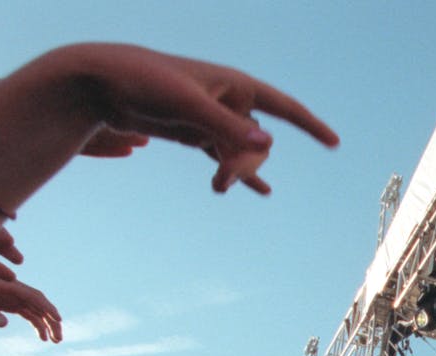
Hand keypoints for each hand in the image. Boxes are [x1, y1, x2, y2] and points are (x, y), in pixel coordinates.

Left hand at [0, 272, 62, 341]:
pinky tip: (42, 337)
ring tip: (55, 341)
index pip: (33, 295)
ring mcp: (12, 296)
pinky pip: (28, 314)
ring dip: (47, 324)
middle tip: (59, 338)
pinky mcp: (9, 303)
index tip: (58, 320)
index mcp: (6, 285)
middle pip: (39, 303)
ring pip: (36, 310)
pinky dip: (37, 324)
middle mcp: (13, 289)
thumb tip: (5, 325)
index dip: (47, 307)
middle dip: (51, 320)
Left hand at [57, 43, 338, 193]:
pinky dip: (239, 175)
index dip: (310, 125)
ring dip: (234, 174)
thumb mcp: (186, 105)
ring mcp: (213, 119)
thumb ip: (226, 125)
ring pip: (240, 154)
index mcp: (235, 84)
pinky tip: (263, 193)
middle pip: (258, 144)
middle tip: (221, 181)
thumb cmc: (142, 82)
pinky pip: (225, 157)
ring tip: (216, 187)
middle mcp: (229, 101)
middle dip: (246, 165)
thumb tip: (266, 145)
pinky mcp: (195, 133)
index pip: (284, 107)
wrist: (101, 82)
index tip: (333, 143)